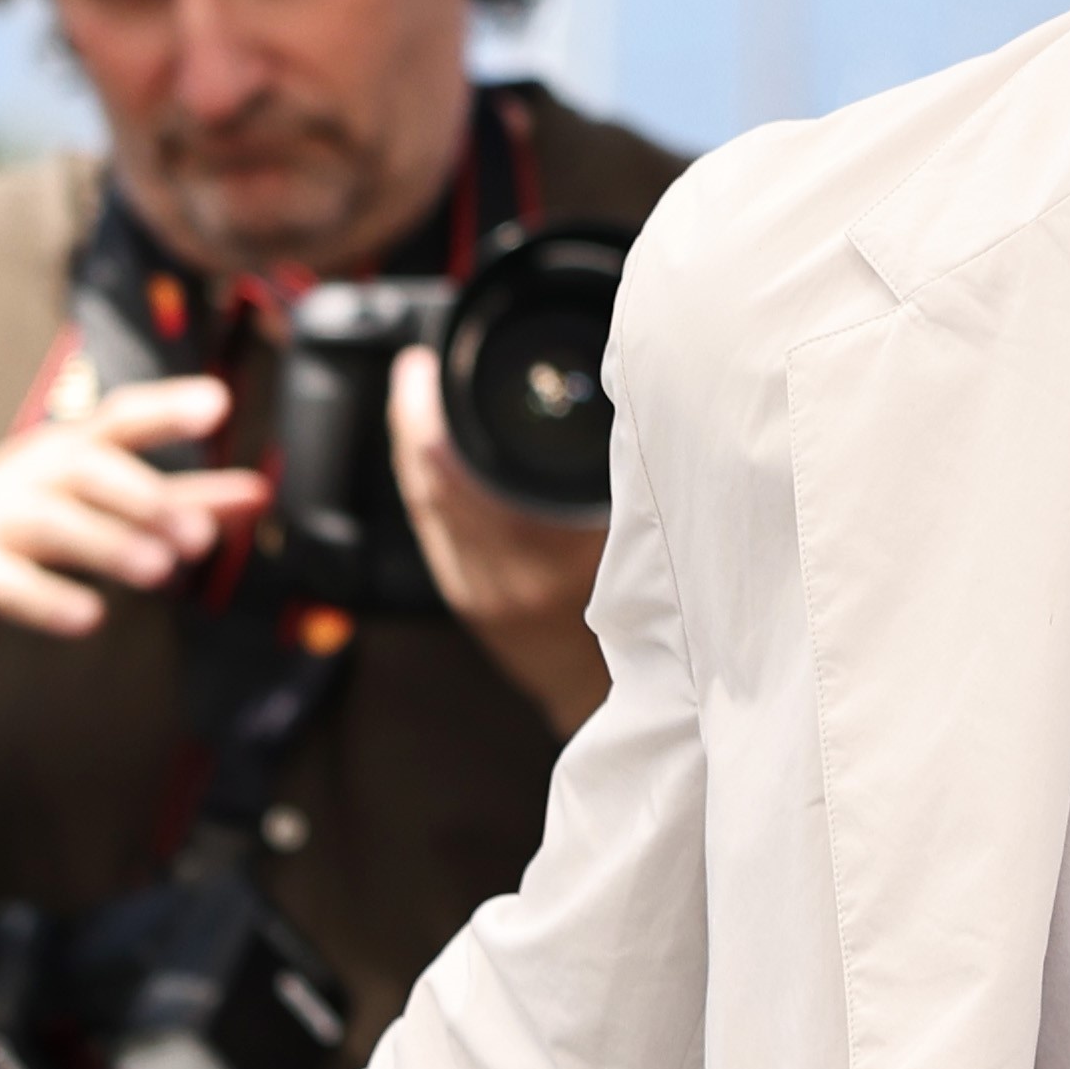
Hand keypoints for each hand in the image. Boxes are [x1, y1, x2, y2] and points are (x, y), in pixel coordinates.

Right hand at [0, 374, 263, 647]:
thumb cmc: (22, 515)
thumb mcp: (97, 499)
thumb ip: (181, 497)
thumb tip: (261, 491)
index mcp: (66, 449)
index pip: (119, 418)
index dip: (166, 408)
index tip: (218, 402)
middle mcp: (28, 472)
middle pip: (86, 469)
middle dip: (144, 498)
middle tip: (200, 535)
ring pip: (51, 523)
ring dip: (107, 543)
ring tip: (158, 569)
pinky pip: (2, 581)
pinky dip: (45, 598)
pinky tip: (88, 617)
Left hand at [392, 345, 614, 727]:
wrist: (625, 702)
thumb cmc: (657, 628)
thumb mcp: (651, 545)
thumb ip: (634, 486)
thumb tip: (627, 414)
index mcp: (542, 558)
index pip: (455, 472)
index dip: (428, 414)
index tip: (425, 366)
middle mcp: (499, 577)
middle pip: (427, 486)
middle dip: (412, 420)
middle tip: (415, 371)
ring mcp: (479, 594)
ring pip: (423, 508)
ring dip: (414, 451)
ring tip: (418, 402)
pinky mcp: (471, 602)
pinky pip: (433, 530)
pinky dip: (428, 486)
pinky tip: (435, 461)